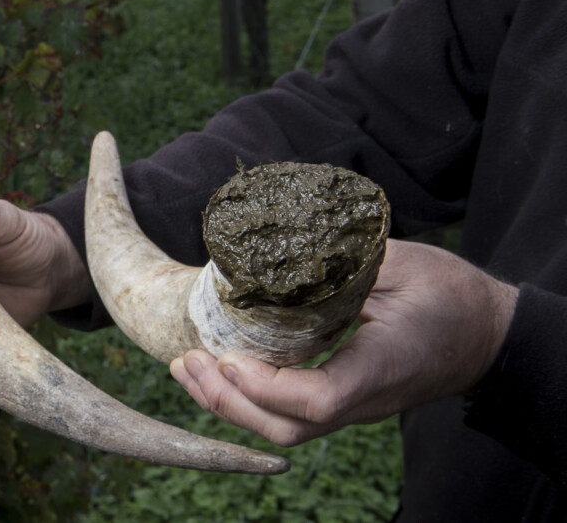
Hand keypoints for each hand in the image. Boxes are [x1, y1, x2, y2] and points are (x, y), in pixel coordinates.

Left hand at [169, 239, 518, 445]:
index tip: (229, 356)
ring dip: (228, 403)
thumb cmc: (448, 295)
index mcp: (381, 366)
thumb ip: (342, 261)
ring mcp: (352, 406)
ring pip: (284, 427)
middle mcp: (363, 398)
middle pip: (287, 426)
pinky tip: (217, 371)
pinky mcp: (340, 399)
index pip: (318, 399)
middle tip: (186, 360)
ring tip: (187, 368)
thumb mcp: (401, 264)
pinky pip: (288, 414)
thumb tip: (277, 246)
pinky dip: (245, 398)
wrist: (486, 334)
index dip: (267, 386)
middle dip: (227, 401)